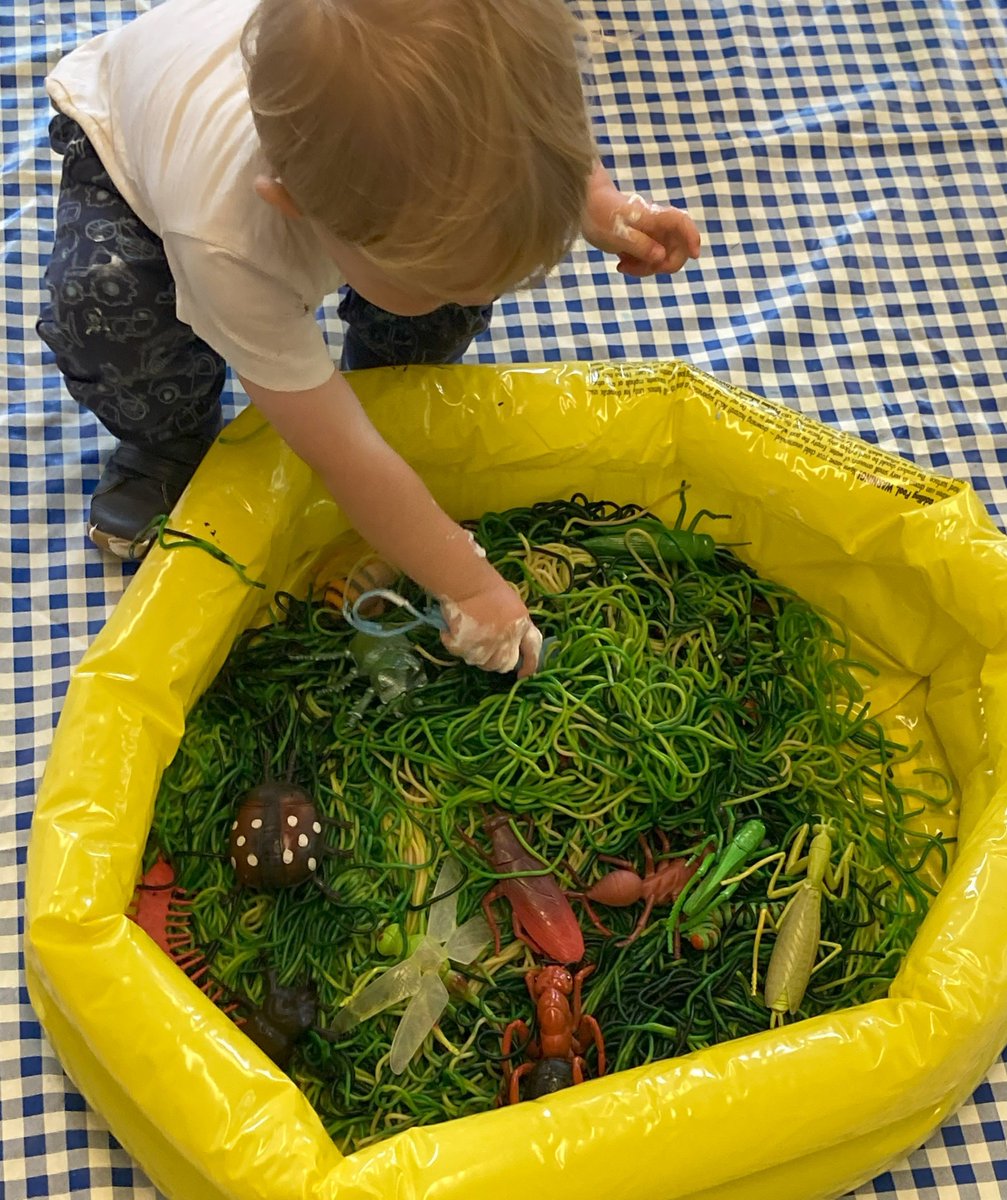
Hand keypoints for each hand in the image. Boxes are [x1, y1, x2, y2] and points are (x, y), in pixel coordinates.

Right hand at [439, 578, 542, 677]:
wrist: (464, 580)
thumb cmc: (486, 586)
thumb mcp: (510, 605)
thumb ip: (513, 626)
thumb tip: (508, 645)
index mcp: (521, 624)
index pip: (532, 650)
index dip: (529, 666)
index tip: (523, 675)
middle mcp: (508, 638)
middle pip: (504, 664)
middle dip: (496, 661)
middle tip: (485, 650)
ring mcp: (487, 645)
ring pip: (481, 663)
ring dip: (474, 653)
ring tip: (467, 633)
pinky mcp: (465, 646)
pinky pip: (458, 653)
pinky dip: (452, 642)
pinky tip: (450, 629)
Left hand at [583, 170, 700, 277]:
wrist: (585, 206)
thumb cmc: (602, 216)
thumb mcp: (620, 235)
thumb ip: (642, 246)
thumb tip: (661, 257)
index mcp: (655, 218)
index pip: (683, 224)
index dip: (693, 238)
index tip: (695, 255)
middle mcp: (657, 226)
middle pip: (676, 249)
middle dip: (661, 265)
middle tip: (637, 269)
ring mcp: (650, 235)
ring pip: (661, 258)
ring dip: (646, 269)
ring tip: (623, 266)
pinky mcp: (641, 243)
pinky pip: (648, 259)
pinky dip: (638, 266)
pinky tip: (621, 265)